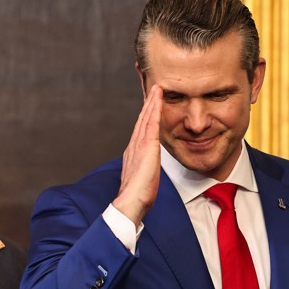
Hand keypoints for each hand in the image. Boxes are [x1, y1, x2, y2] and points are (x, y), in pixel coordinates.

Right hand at [111, 85, 161, 225]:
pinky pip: (151, 124)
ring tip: (157, 88)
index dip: (146, 115)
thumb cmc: (137, 196)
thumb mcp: (143, 179)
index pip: (142, 129)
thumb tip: (148, 170)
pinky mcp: (146, 147)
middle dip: (148, 103)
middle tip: (154, 87)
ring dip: (151, 102)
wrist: (130, 202)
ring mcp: (139, 145)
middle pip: (142, 119)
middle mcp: (134, 145)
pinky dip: (153, 110)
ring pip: (146, 118)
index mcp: (134, 152)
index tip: (151, 103)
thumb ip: (145, 170)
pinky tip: (158, 100)